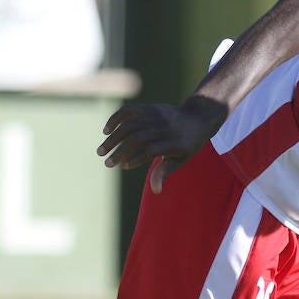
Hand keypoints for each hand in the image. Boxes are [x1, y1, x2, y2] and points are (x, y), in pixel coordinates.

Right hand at [96, 95, 226, 193]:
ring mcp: (157, 115)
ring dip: (113, 138)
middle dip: (119, 151)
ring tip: (101, 151)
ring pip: (130, 125)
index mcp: (175, 142)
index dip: (137, 158)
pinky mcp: (150, 107)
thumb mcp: (181, 158)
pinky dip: (115, 119)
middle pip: (138, 138)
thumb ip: (165, 171)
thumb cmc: (187, 144)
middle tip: (106, 163)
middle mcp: (165, 127)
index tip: (124, 166)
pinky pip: (129, 110)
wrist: (198, 117)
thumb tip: (156, 191)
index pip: (152, 150)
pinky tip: (106, 131)